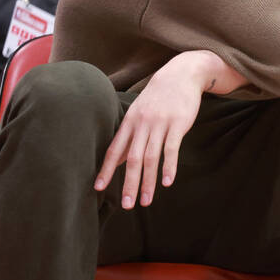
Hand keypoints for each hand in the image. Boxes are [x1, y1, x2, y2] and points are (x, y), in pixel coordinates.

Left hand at [95, 50, 245, 208]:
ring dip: (147, 182)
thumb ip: (129, 137)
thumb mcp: (139, 113)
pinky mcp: (178, 124)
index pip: (114, 150)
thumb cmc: (159, 97)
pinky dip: (169, 167)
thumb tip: (118, 160)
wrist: (181, 75)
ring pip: (151, 158)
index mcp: (130, 123)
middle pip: (132, 159)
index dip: (106, 170)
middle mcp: (142, 125)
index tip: (99, 189)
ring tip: (145, 201)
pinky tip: (167, 183)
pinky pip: (171, 149)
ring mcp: (160, 124)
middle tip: (126, 205)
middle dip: (129, 184)